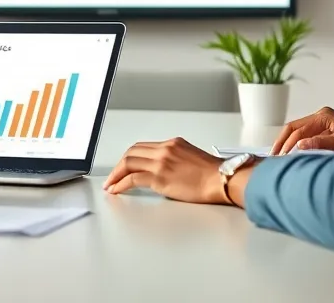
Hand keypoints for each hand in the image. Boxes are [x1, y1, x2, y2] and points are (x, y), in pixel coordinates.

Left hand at [103, 138, 226, 203]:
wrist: (222, 180)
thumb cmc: (214, 174)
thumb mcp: (192, 157)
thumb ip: (175, 159)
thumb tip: (163, 170)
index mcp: (172, 144)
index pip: (143, 147)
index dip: (130, 157)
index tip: (124, 165)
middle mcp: (164, 150)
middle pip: (132, 152)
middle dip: (119, 165)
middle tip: (112, 176)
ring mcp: (160, 162)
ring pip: (128, 163)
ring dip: (116, 174)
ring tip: (111, 185)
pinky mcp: (159, 177)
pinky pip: (132, 179)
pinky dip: (121, 184)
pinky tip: (117, 190)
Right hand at [270, 106, 333, 154]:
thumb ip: (323, 143)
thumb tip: (300, 145)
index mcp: (324, 116)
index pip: (298, 130)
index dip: (288, 144)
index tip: (281, 157)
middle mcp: (322, 117)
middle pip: (294, 127)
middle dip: (283, 142)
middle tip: (274, 157)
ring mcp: (324, 123)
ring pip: (298, 131)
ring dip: (288, 143)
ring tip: (279, 156)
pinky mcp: (327, 130)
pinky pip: (306, 136)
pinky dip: (297, 145)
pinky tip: (292, 154)